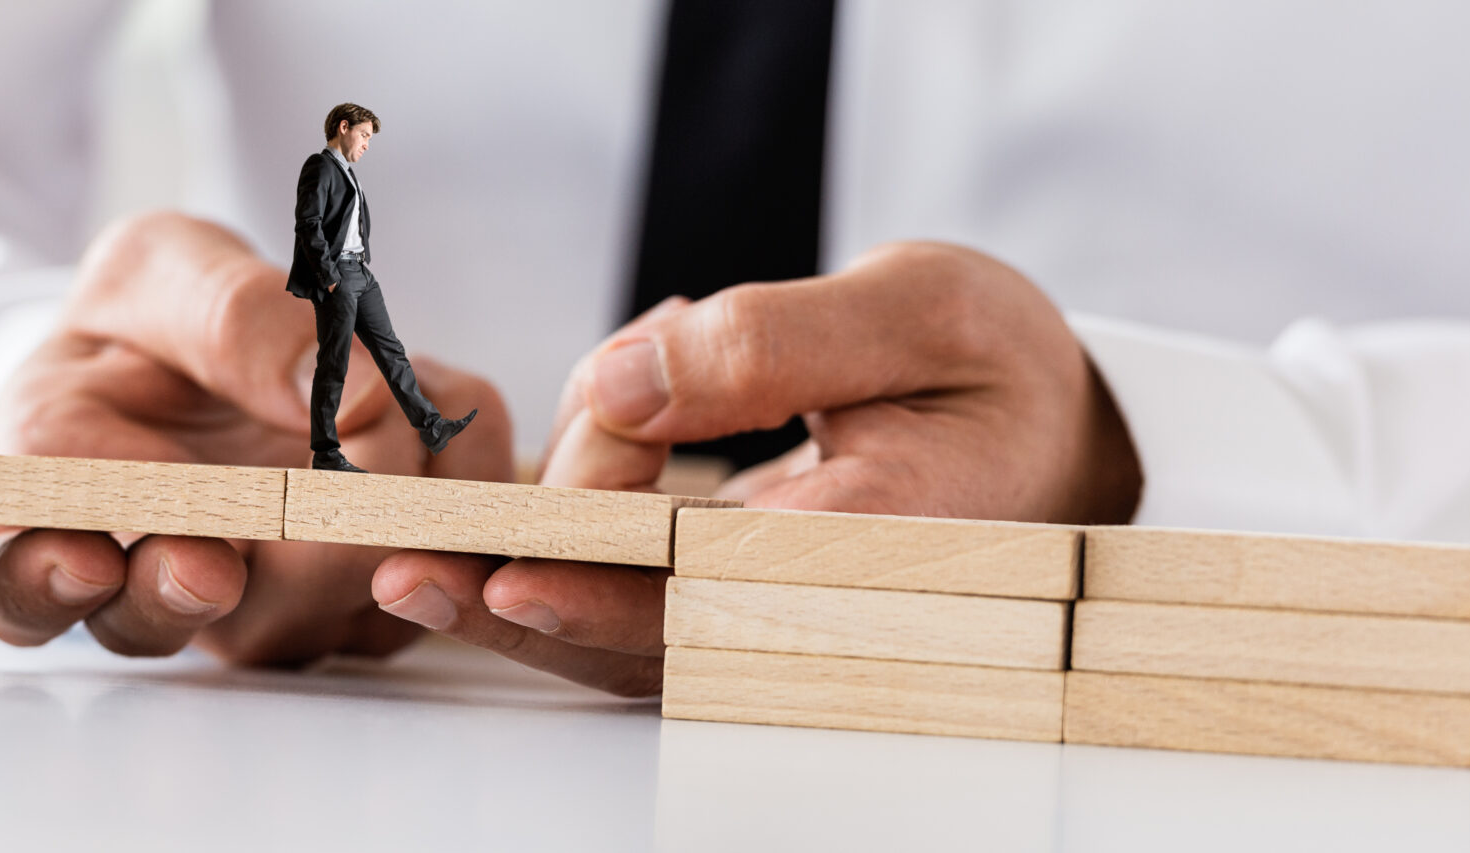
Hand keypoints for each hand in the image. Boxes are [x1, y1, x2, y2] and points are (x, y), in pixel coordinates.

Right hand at [0, 211, 513, 664]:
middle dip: (207, 580)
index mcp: (50, 508)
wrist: (224, 345)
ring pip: (305, 614)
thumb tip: (342, 388)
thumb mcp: (161, 270)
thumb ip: (226, 317)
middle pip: (164, 622)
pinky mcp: (362, 598)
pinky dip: (445, 488)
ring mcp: (260, 607)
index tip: (86, 556)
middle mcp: (149, 586)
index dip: (43, 583)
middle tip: (233, 537)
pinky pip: (421, 571)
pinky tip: (429, 404)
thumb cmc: (151, 317)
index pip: (20, 584)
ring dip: (358, 525)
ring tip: (388, 413)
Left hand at [370, 241, 1142, 694]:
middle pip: (652, 637)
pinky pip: (629, 620)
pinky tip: (483, 538)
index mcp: (888, 548)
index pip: (729, 595)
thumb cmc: (996, 370)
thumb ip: (774, 343)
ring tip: (417, 553)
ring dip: (513, 601)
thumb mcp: (919, 309)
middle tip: (422, 549)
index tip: (508, 572)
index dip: (609, 593)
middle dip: (528, 587)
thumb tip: (624, 380)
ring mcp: (773, 627)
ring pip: (625, 646)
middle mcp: (824, 612)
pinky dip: (552, 576)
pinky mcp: (731, 614)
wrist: (1052, 435)